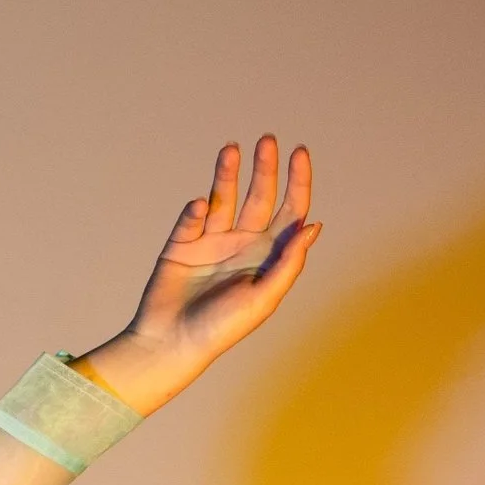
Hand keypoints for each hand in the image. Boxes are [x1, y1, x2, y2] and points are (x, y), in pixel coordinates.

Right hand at [80, 135, 321, 416]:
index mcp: (267, 256)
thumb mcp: (263, 297)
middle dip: (265, 168)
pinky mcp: (181, 243)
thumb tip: (313, 225)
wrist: (171, 343)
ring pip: (224, 196)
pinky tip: (199, 205)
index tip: (299, 153)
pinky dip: (195, 209)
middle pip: (259, 195)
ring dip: (228, 173)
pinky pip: (191, 217)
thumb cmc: (221, 329)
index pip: (290, 211)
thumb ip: (289, 262)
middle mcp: (242, 243)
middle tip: (267, 141)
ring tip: (231, 149)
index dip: (298, 182)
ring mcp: (211, 241)